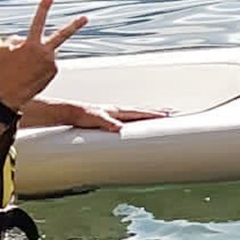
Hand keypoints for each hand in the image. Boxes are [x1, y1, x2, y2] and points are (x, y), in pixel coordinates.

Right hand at [0, 0, 85, 109]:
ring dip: (38, 56)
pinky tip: (31, 72)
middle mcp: (44, 52)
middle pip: (62, 35)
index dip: (43, 8)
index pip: (38, 21)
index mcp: (30, 44)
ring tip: (26, 68)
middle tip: (85, 18)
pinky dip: (40, 65)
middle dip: (74, 26)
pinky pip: (47, 62)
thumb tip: (23, 38)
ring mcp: (51, 62)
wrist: (11, 93)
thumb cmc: (6, 71)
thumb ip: (14, 39)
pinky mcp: (54, 71)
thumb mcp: (3, 50)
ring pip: (46, 52)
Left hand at [48, 101, 172, 133]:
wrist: (70, 113)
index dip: (153, 114)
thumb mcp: (95, 119)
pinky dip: (137, 120)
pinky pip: (128, 119)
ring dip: (147, 115)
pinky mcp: (110, 120)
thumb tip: (119, 128)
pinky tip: (137, 125)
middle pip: (141, 112)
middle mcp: (118, 112)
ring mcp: (115, 115)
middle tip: (169, 113)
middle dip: (155, 113)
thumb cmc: (81, 115)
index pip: (139, 112)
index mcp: (117, 111)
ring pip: (135, 114)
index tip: (166, 115)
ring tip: (158, 117)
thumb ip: (107, 123)